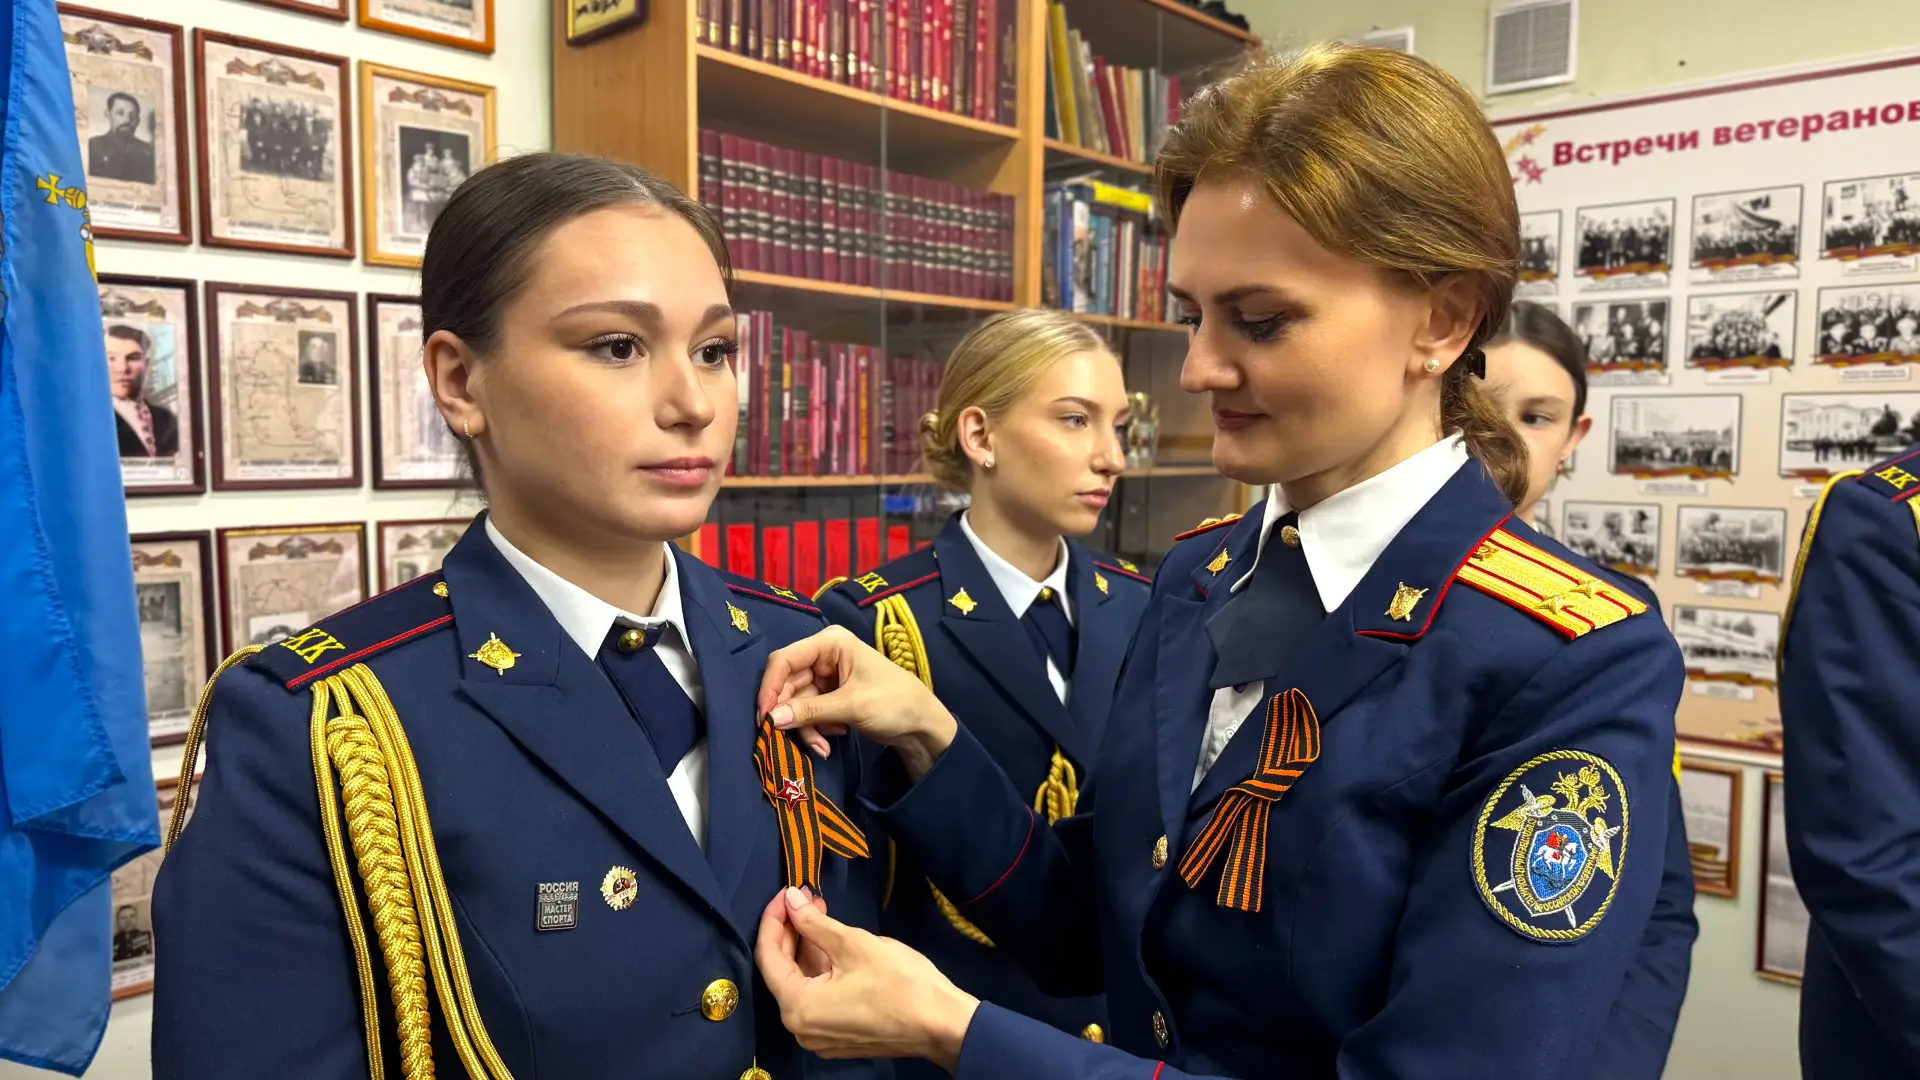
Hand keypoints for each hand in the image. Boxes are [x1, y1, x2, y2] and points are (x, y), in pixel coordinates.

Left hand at [756, 886, 978, 1070]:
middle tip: (806, 897)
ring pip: (803, 984)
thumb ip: (814, 922)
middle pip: (783, 971)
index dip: (774, 919)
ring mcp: (820, 1036)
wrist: (942, 1025)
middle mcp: (801, 1028)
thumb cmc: (899, 982)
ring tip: (820, 913)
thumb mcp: (853, 944)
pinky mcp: (839, 1037)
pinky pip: (818, 998)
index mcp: (797, 1007)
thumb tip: (791, 899)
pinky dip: (821, 969)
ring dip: (809, 948)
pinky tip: (832, 943)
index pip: (769, 957)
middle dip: (793, 931)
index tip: (786, 892)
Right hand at [758, 625, 957, 777]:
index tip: (764, 717)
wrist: (923, 726)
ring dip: (806, 728)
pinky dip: (816, 728)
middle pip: (788, 684)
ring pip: (796, 703)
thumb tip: (771, 718)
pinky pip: (809, 712)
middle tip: (790, 741)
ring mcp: (827, 676)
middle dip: (792, 715)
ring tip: (823, 746)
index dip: (770, 688)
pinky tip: (835, 736)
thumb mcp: (852, 706)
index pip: (784, 660)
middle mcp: (825, 655)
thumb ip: (810, 711)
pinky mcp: (831, 695)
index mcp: (831, 643)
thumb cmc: (895, 703)